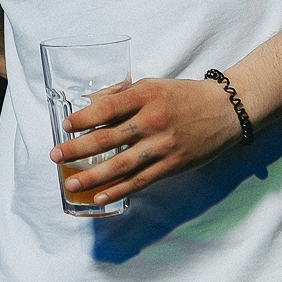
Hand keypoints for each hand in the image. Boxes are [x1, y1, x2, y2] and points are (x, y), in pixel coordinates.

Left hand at [52, 77, 243, 203]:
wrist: (226, 110)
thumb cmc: (185, 96)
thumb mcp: (153, 85)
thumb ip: (123, 95)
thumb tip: (90, 103)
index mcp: (146, 95)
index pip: (107, 107)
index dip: (84, 118)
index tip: (65, 125)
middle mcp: (152, 120)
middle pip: (107, 137)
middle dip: (77, 149)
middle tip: (55, 156)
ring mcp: (163, 145)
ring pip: (120, 164)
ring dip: (92, 176)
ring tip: (71, 183)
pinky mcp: (172, 164)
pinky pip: (140, 180)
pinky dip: (118, 190)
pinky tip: (101, 196)